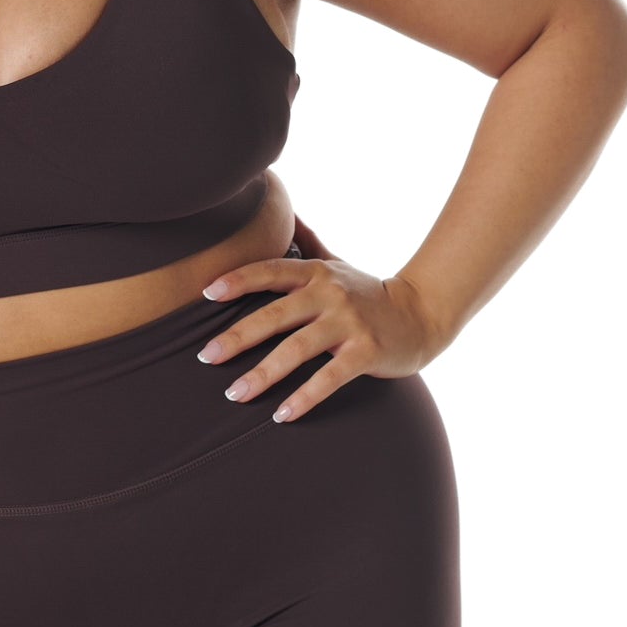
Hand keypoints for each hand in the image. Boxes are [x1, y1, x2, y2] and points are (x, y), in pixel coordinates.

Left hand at [197, 250, 444, 421]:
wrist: (420, 314)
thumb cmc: (367, 292)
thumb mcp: (337, 263)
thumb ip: (309, 241)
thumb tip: (286, 212)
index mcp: (316, 273)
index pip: (271, 271)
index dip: (238, 279)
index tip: (206, 293)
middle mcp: (330, 294)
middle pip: (275, 314)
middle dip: (238, 336)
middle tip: (206, 356)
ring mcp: (349, 323)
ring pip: (297, 349)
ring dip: (264, 374)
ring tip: (235, 393)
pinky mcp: (366, 352)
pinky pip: (330, 377)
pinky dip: (305, 397)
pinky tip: (281, 415)